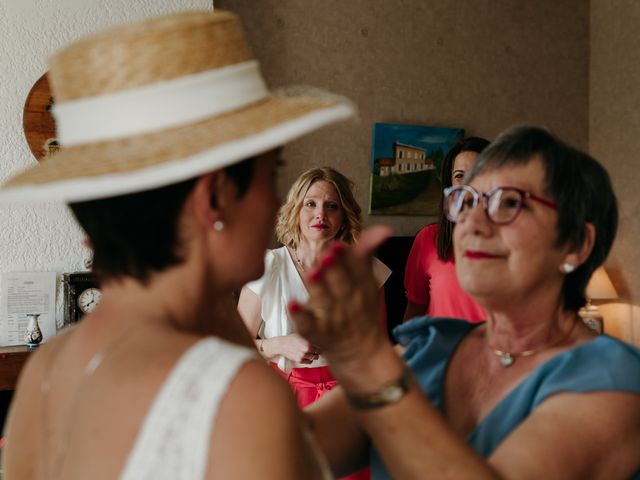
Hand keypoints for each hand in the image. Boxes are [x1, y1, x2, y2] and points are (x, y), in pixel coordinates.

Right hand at [272, 333, 321, 363]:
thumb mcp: (301, 336)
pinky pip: (308, 362)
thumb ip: (309, 341)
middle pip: (316, 355)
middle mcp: (306, 352)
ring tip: (311, 354)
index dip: (319, 349)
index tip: (319, 349)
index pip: (318, 349)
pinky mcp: (299, 361)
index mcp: (308, 345)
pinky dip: (309, 360)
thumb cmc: (291, 339)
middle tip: (315, 352)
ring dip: (313, 357)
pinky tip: (307, 356)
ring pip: (313, 359)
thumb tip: (315, 343)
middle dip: (316, 353)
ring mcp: (302, 357)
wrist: (282, 345)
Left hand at [289, 226, 391, 365]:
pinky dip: (301, 315)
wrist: (362, 353)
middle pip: (340, 283)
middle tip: (325, 254)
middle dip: (333, 268)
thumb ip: (367, 254)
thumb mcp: (368, 282)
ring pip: (324, 300)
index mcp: (362, 286)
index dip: (347, 257)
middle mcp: (349, 301)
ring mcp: (333, 318)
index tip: (338, 245)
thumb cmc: (361, 310)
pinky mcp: (318, 333)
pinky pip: (309, 324)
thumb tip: (383, 228)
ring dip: (318, 285)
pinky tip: (292, 304)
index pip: (356, 269)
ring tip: (312, 271)